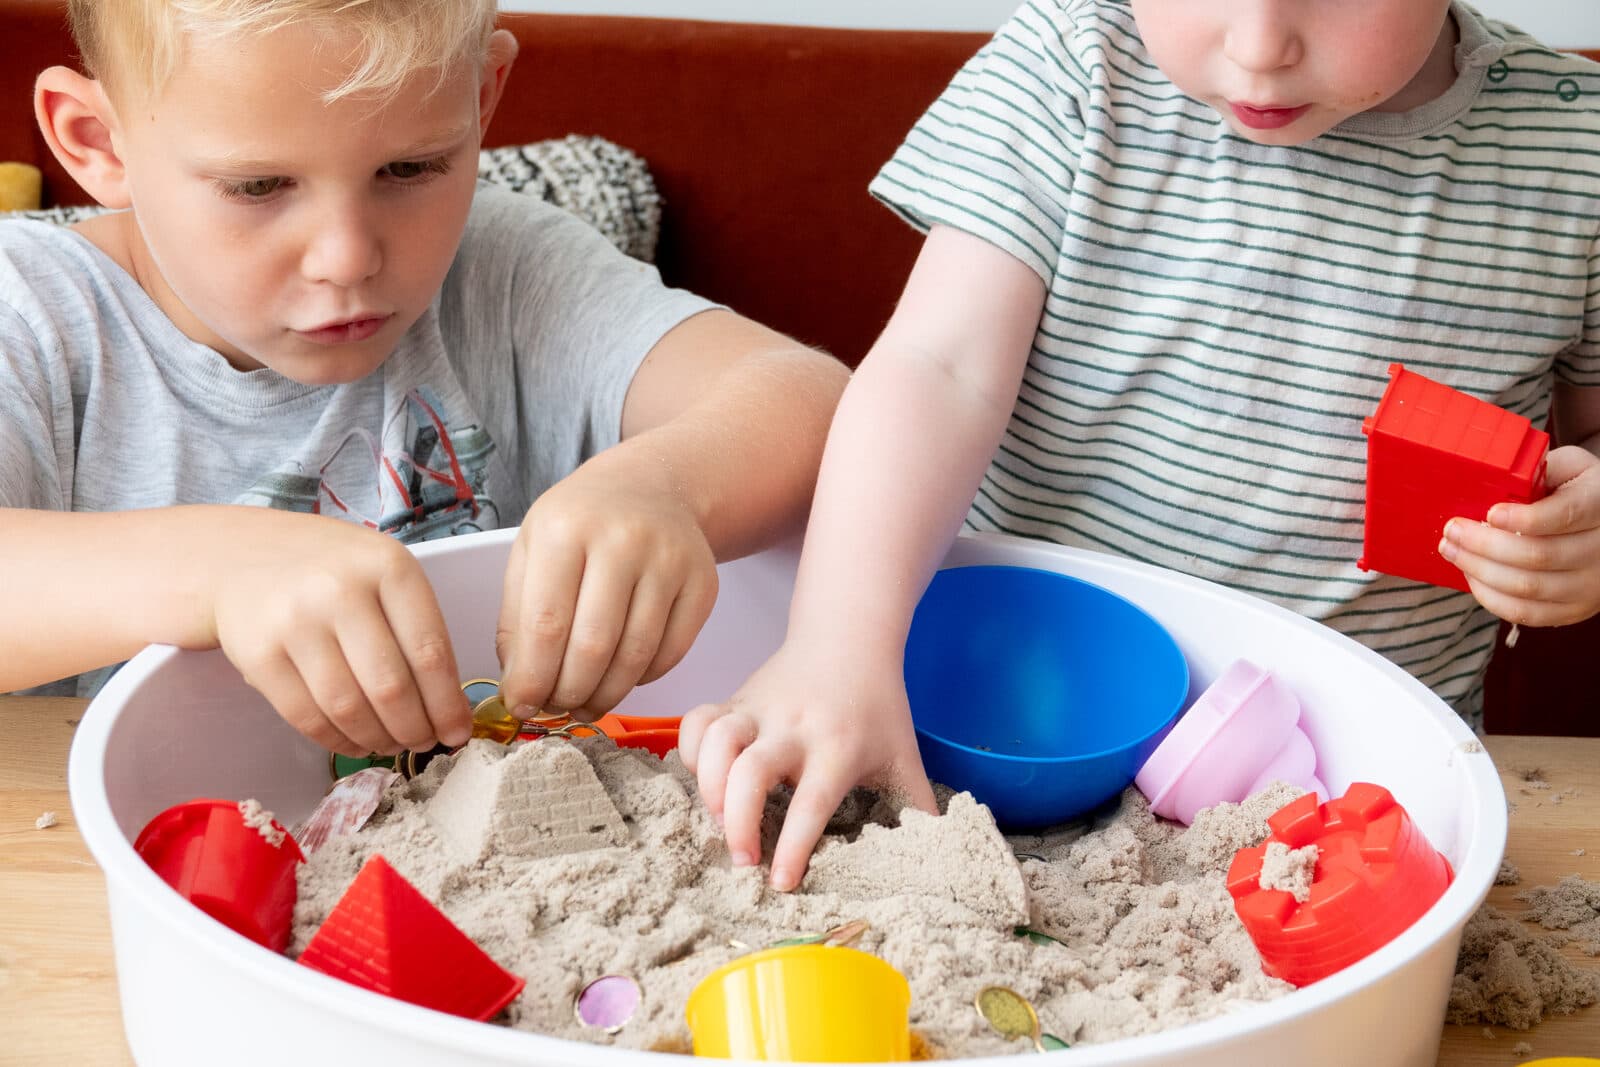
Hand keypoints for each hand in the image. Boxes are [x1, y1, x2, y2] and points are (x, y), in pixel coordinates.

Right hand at [205, 510, 470, 756]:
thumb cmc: (333, 570)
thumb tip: (449, 708)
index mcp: (388, 567)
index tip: (457, 732)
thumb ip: (417, 628)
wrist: (245, 556)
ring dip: (378, 739)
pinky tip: (354, 740)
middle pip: (391, 687)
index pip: (430, 652)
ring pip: (349, 708)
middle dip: (416, 729)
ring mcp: (294, 622)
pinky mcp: (258, 655)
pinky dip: (337, 740)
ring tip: (392, 743)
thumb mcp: (384, 573)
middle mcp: (341, 591)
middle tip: (424, 743)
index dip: (447, 704)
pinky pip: (307, 716)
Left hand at [496, 465, 718, 720]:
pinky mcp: (703, 582)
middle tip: (555, 708)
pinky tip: (620, 676)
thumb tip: (520, 687)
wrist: (652, 487)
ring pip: (635, 656)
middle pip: (593, 646)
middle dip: (568, 693)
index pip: (546, 623)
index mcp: (566, 529)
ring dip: (605, 695)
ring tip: (584, 703)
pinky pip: (670, 652)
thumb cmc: (581, 523)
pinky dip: (641, 678)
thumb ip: (517, 616)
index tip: (522, 706)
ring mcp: (670, 561)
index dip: (532, 678)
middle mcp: (623, 540)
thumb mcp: (531, 549)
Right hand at [679, 640, 937, 891]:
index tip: (781, 884)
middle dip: (739, 823)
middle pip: (750, 773)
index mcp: (838, 748)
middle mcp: (793, 728)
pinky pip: (696, 721)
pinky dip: (688, 751)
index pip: (811, 802)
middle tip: (744, 861)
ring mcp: (758, 709)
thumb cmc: (878, 706)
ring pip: (716, 742)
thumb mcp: (904, 756)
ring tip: (719, 821)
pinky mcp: (734, 698)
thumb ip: (919, 810)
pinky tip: (702, 777)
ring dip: (708, 788)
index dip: (794, 847)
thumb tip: (937, 862)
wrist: (849, 636)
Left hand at [1441, 445, 1599, 626]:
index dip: (1523, 518)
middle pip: (1538, 556)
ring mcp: (1591, 585)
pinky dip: (1490, 596)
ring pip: (1527, 587)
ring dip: (1478, 570)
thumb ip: (1537, 472)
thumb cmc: (1575, 490)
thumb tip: (1492, 484)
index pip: (1564, 516)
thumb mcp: (1568, 468)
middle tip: (1452, 530)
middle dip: (1484, 545)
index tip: (1490, 513)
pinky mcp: (1574, 609)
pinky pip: (1525, 613)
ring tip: (1451, 550)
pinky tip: (1471, 574)